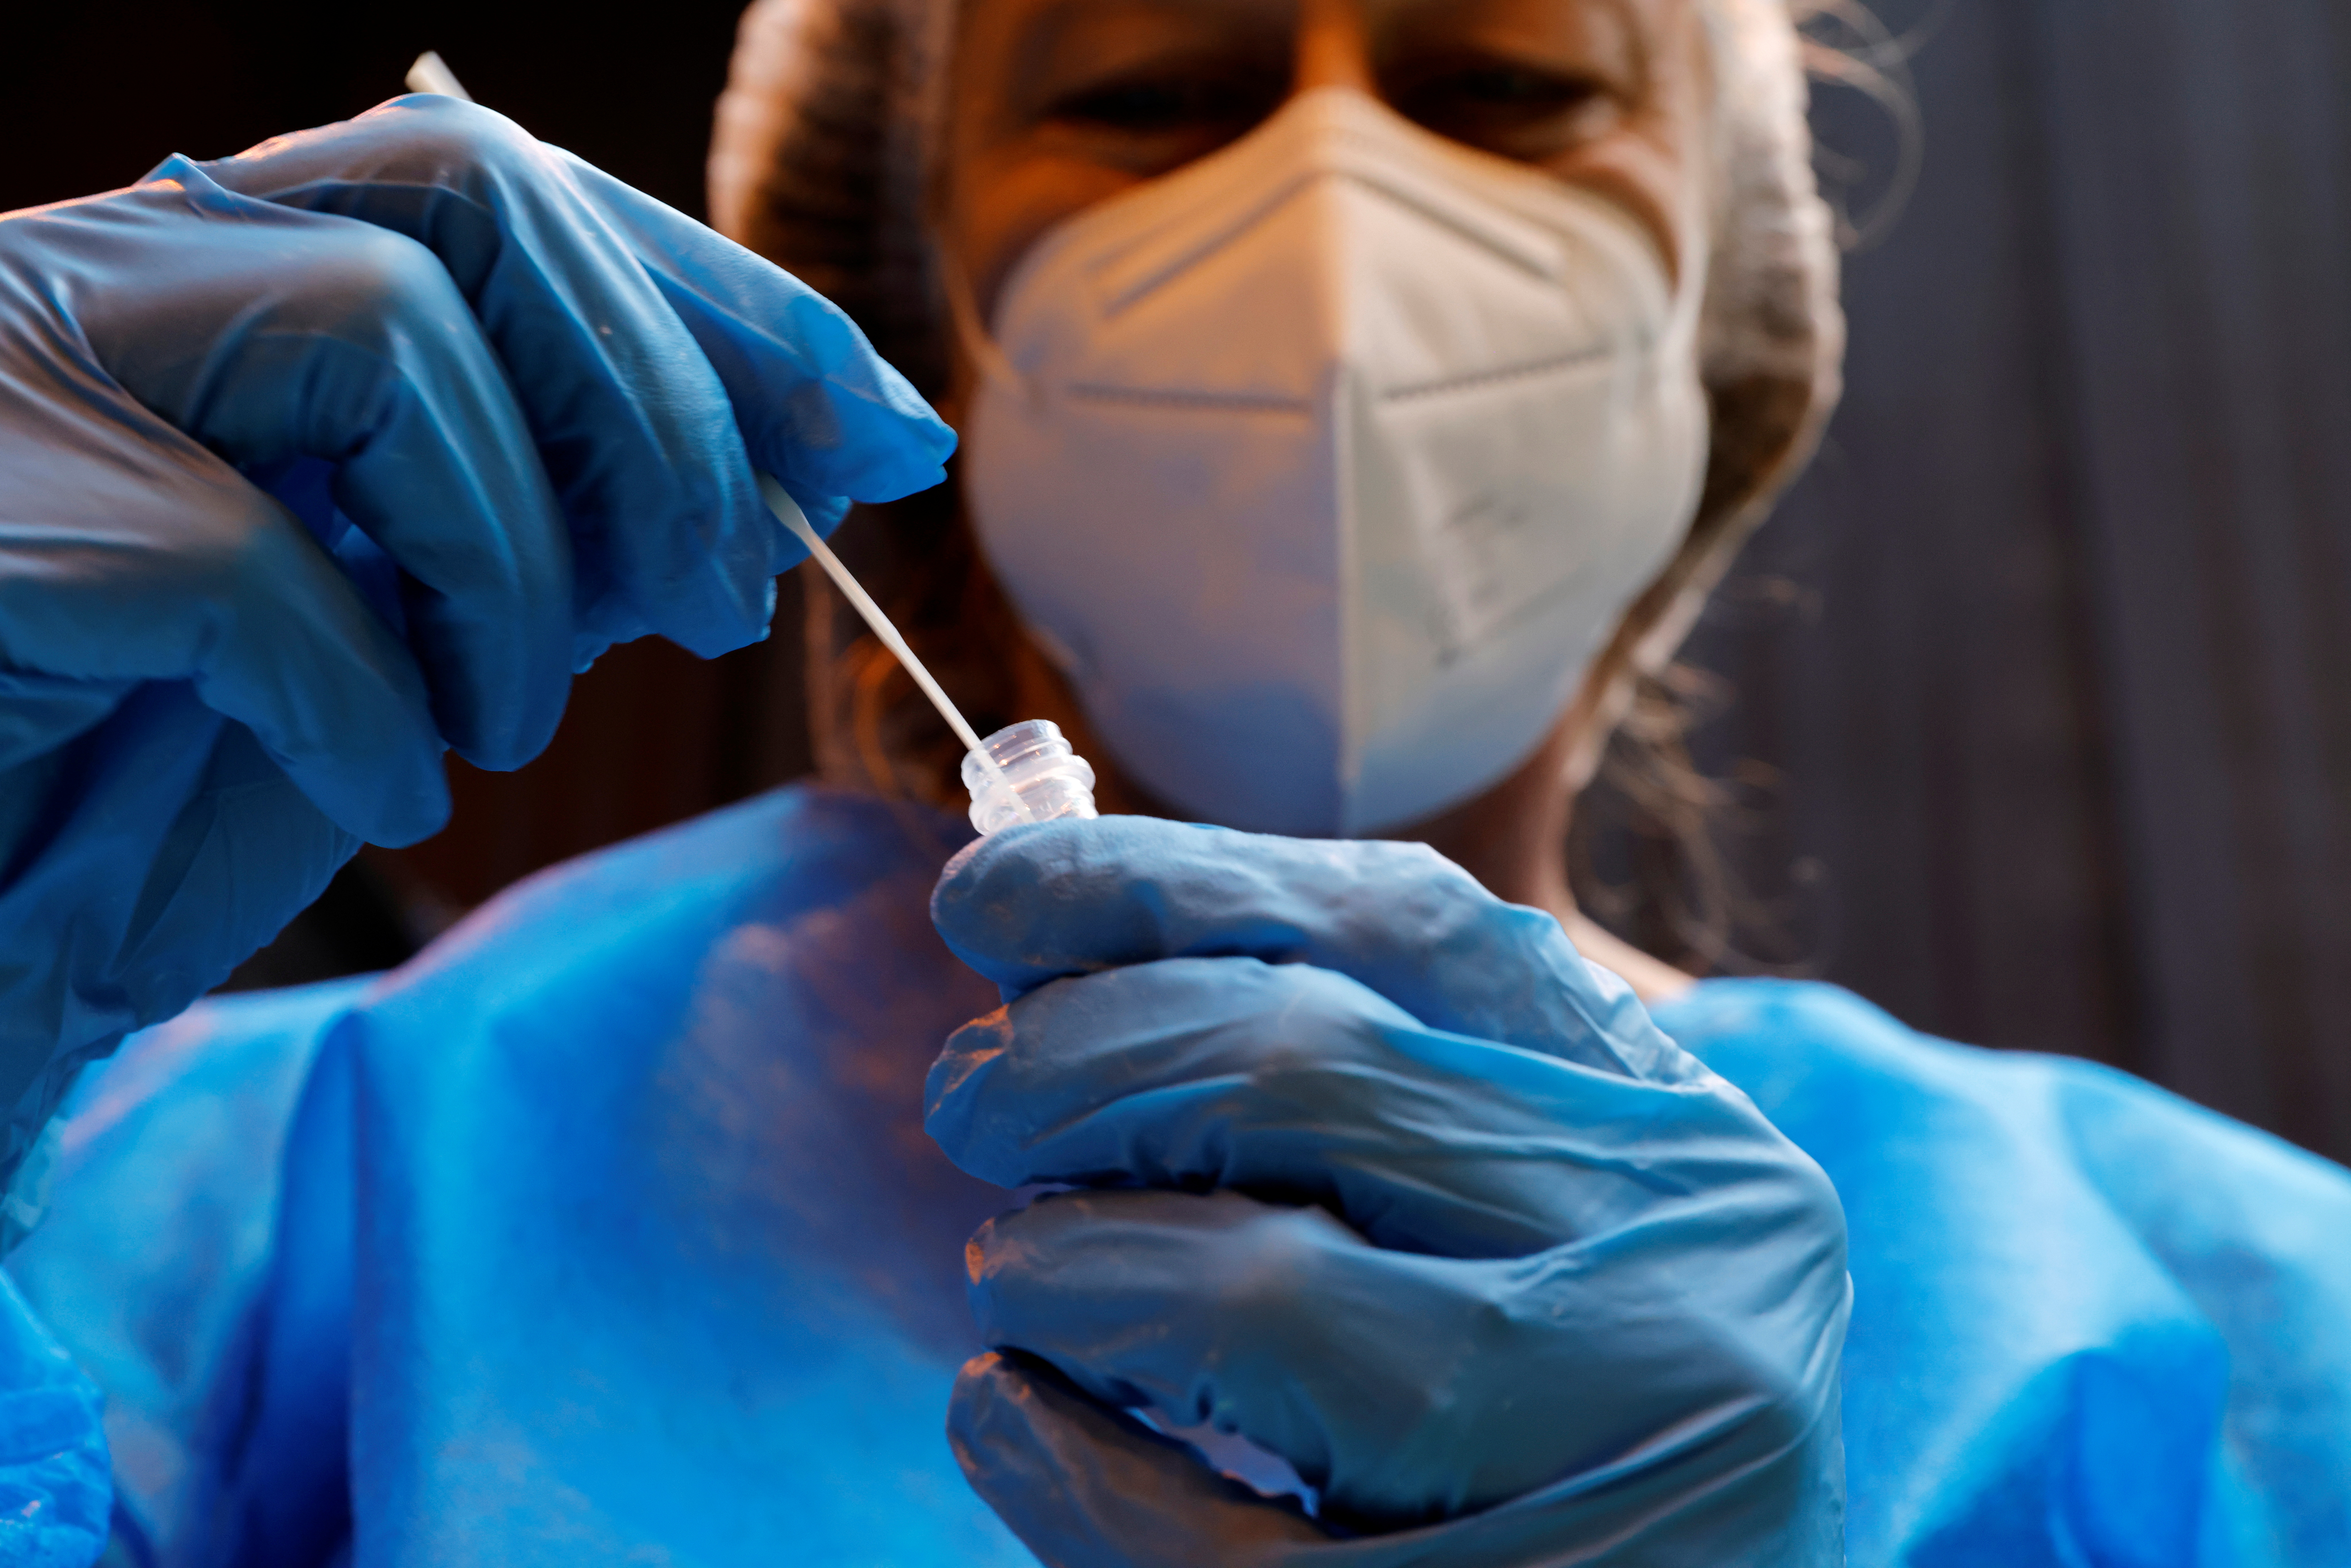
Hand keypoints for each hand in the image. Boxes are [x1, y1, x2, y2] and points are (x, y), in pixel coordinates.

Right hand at [0, 96, 952, 1169]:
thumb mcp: (407, 638)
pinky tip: (380, 791)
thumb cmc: (154, 789)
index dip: (718, 299)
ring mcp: (28, 371)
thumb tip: (747, 498)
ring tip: (497, 722)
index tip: (868, 425)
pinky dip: (370, 704)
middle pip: (473, 196)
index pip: (511, 194)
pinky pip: (255, 562)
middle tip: (729, 593)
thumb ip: (551, 534)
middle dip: (659, 400)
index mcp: (224, 282)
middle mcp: (115, 275)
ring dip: (513, 562)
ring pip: (384, 330)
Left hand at [926, 819, 1848, 1565]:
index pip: (1409, 932)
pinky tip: (1008, 1411)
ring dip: (1064, 1263)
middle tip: (973, 1097)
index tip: (992, 889)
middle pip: (1299, 1069)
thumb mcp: (1532, 1234)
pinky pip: (1192, 1540)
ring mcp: (1593, 1467)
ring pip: (1243, 1291)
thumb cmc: (1563, 1437)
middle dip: (1074, 1061)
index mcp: (1686, 1152)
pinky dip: (1049, 1455)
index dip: (1168, 882)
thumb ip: (1365, 1095)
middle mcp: (1674, 1283)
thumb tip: (1066, 957)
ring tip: (1021, 1280)